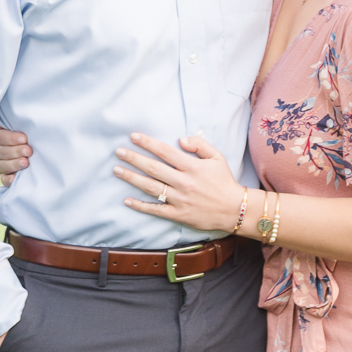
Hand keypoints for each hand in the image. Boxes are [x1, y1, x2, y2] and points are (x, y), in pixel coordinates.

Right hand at [0, 124, 32, 186]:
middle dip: (16, 151)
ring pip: (2, 165)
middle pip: (1, 152)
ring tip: (26, 162)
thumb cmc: (21, 129)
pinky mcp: (3, 174)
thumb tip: (11, 121)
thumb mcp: (15, 122)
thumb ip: (12, 120)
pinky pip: (2, 178)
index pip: (0, 137)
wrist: (24, 141)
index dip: (12, 138)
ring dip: (14, 164)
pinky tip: (15, 178)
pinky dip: (8, 179)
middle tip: (29, 151)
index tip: (25, 138)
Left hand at [114, 132, 244, 231]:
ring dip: (132, 178)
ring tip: (117, 170)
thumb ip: (199, 145)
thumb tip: (180, 139)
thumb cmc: (224, 181)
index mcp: (192, 166)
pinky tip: (127, 200)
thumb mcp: (217, 156)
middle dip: (134, 159)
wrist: (234, 209)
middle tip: (118, 152)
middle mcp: (183, 182)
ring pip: (151, 188)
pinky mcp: (178, 214)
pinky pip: (156, 210)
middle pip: (154, 168)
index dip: (148, 143)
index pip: (165, 151)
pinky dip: (141, 205)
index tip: (133, 136)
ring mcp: (179, 200)